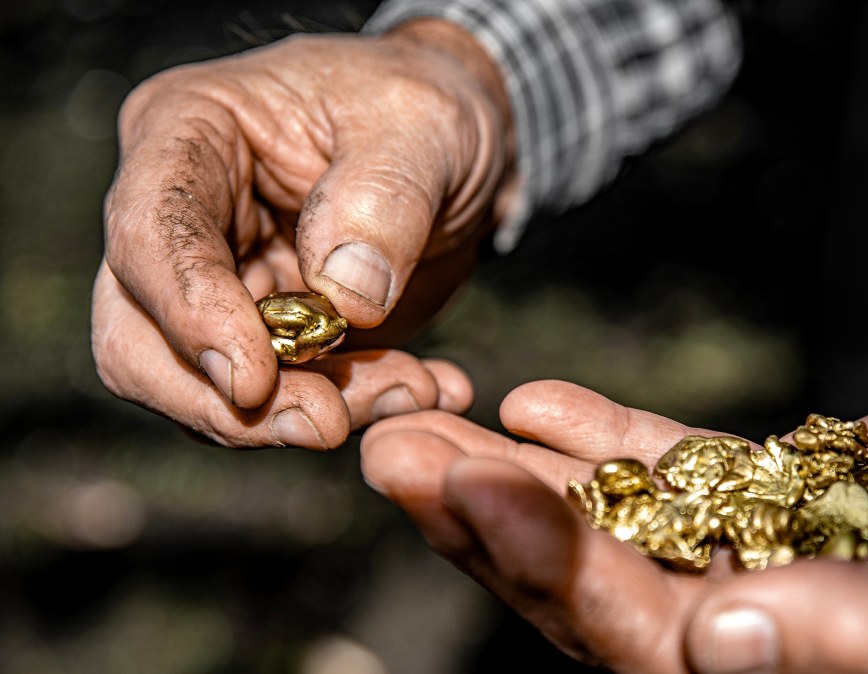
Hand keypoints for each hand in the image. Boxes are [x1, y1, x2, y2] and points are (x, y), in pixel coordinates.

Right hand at [92, 19, 515, 447]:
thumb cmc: (423, 109)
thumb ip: (384, 199)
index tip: (253, 380)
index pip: (150, 232)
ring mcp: (215, 287)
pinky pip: (281, 403)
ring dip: (305, 414)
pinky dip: (350, 410)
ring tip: (412, 390)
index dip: (189, 312)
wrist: (459, 148)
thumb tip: (344, 297)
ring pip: (208, 389)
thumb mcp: (424, 126)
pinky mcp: (265, 340)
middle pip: (141, 338)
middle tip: (327, 423)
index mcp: (188, 132)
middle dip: (228, 402)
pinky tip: (424, 389)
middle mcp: (178, 217)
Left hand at [359, 337, 867, 672]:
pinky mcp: (779, 497)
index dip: (555, 575)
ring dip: (522, 478)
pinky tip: (538, 400)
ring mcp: (763, 564)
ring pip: (616, 530)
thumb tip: (718, 646)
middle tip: (396, 449)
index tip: (473, 492)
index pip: (649, 648)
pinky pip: (676, 472)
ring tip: (428, 419)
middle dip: (494, 525)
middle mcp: (764, 636)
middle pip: (598, 589)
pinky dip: (611, 440)